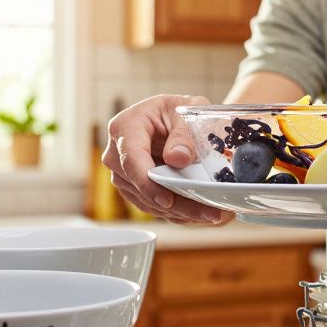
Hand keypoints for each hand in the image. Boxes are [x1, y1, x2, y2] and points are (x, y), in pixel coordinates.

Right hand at [103, 94, 231, 224]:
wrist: (178, 120)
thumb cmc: (180, 111)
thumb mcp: (189, 112)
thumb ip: (184, 134)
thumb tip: (177, 158)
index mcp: (126, 126)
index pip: (131, 158)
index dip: (148, 183)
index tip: (168, 200)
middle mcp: (117, 152)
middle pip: (138, 185)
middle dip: (173, 203)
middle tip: (207, 212)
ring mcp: (123, 172)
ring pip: (145, 201)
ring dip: (177, 212)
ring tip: (209, 214)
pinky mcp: (133, 187)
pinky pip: (151, 206)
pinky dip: (174, 213)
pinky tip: (197, 214)